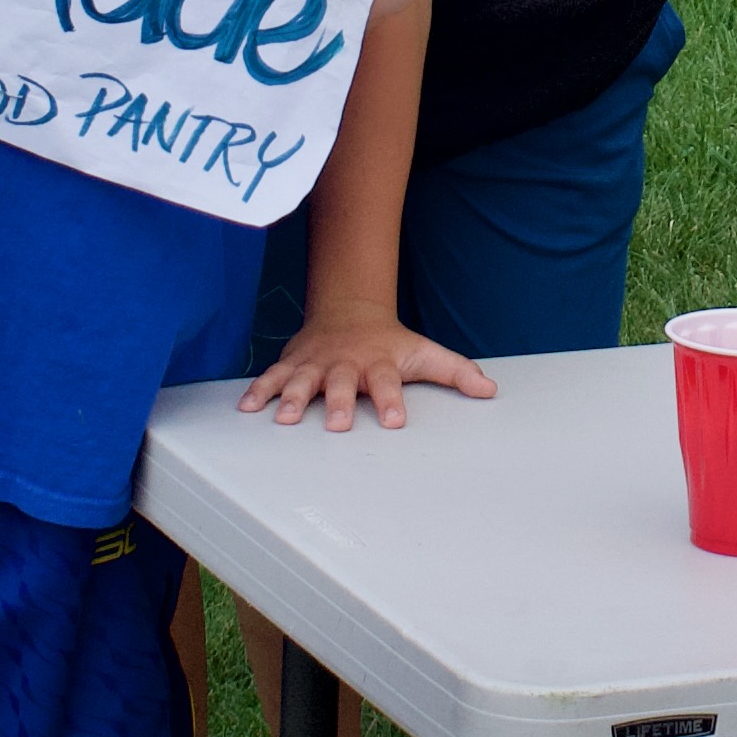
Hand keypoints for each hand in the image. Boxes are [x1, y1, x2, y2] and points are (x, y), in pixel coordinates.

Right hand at [238, 300, 498, 431]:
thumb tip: (490, 390)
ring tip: (285, 419)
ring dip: (292, 398)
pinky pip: (272, 377)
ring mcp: (316, 363)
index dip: (392, 400)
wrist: (349, 312)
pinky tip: (246, 408)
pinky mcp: (293, 364)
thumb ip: (456, 372)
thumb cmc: (390, 343)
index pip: (388, 382)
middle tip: (336, 424)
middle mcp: (346, 363)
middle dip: (337, 402)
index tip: (395, 420)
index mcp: (379, 363)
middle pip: (341, 383)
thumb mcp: (424, 353)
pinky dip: (258, 391)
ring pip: (302, 380)